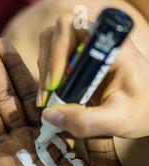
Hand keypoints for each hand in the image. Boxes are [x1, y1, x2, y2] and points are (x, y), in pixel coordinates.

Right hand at [37, 14, 148, 137]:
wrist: (147, 110)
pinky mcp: (77, 57)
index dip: (59, 53)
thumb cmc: (141, 110)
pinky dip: (46, 75)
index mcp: (114, 46)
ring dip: (45, 70)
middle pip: (60, 30)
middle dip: (49, 63)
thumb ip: (85, 121)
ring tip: (49, 97)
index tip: (56, 85)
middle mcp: (98, 39)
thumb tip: (49, 115)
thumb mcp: (117, 121)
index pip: (78, 27)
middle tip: (49, 94)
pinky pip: (51, 55)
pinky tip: (52, 96)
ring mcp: (86, 46)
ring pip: (51, 41)